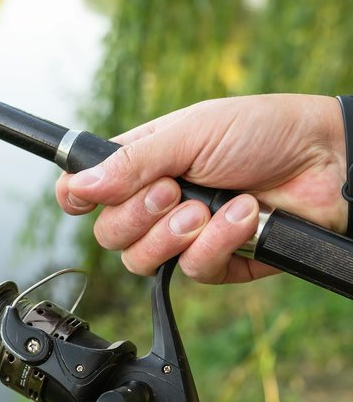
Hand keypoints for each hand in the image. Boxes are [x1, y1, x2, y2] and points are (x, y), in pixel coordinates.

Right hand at [56, 94, 346, 283]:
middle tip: (172, 190)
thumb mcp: (190, 133)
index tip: (80, 200)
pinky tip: (243, 216)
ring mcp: (184, 236)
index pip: (88, 191)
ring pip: (142, 261)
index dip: (76, 198)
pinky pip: (192, 269)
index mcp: (143, 164)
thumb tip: (77, 187)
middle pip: (109, 234)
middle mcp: (157, 204)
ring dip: (174, 233)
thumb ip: (131, 162)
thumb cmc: (262, 131)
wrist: (325, 163)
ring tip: (208, 206)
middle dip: (138, 215)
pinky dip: (217, 242)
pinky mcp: (216, 262)